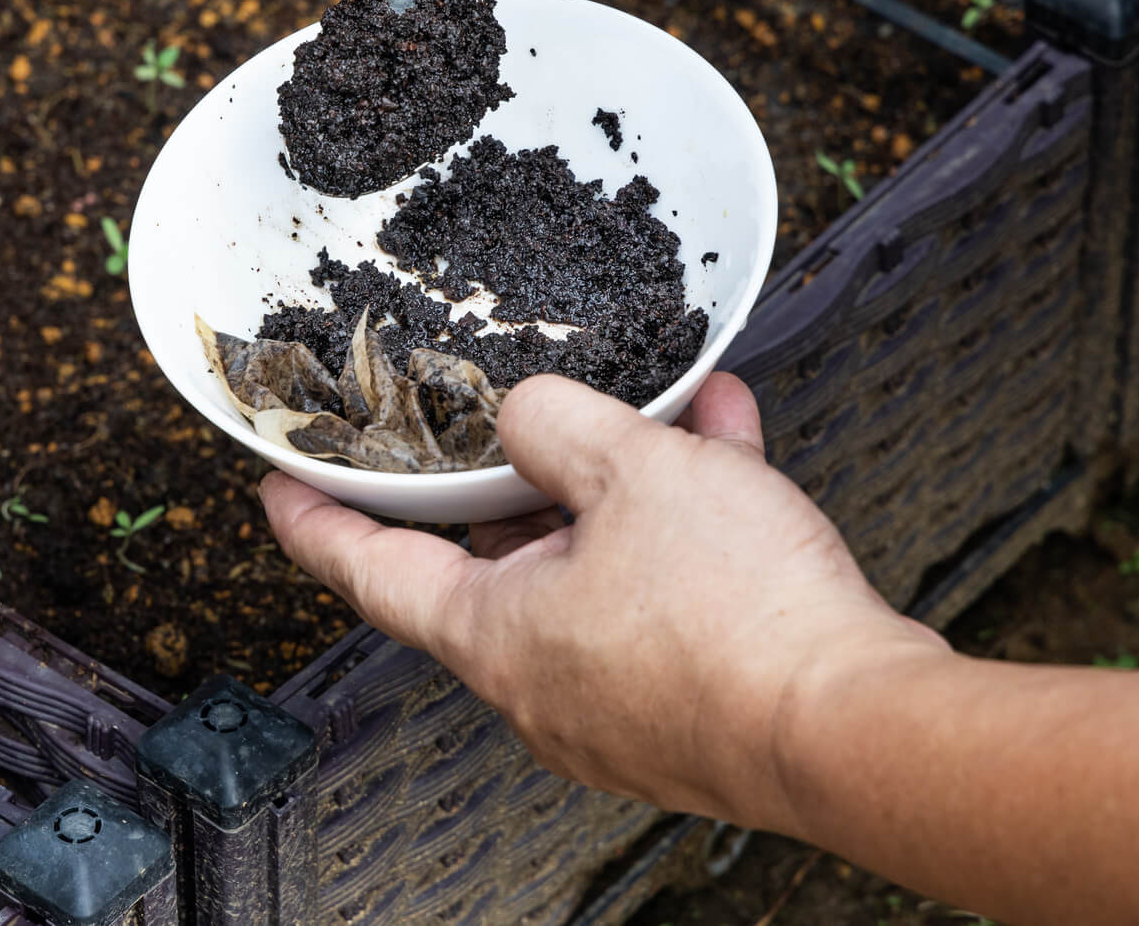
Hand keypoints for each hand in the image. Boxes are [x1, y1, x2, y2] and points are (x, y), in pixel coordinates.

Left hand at [260, 372, 943, 828]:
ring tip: (664, 412)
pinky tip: (726, 447)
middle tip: (516, 421)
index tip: (278, 490)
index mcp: (496, 635)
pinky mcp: (690, 702)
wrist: (860, 726)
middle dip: (516, 479)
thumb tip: (526, 413)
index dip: (317, 520)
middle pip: (495, 562)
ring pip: (595, 564)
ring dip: (623, 483)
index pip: (369, 572)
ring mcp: (618, 699)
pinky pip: (666, 591)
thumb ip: (555, 422)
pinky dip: (684, 522)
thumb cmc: (740, 622)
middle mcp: (544, 681)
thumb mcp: (628, 468)